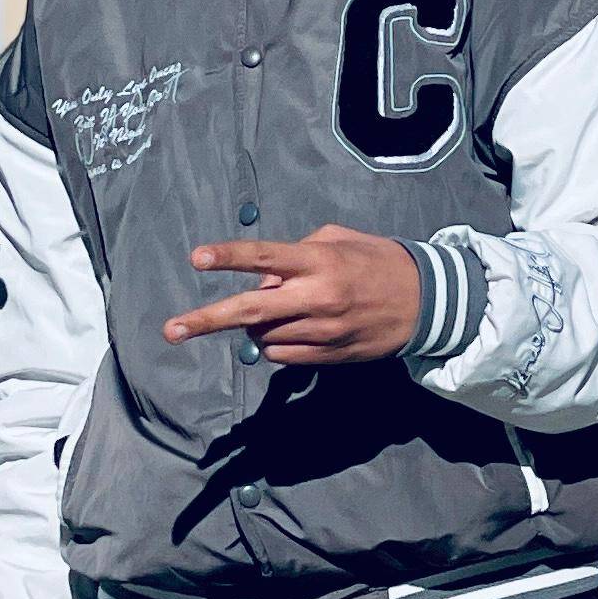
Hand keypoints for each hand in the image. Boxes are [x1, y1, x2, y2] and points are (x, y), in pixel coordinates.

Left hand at [162, 225, 424, 363]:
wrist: (426, 303)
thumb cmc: (378, 262)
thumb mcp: (340, 240)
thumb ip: (296, 253)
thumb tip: (263, 279)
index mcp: (319, 262)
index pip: (265, 258)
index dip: (229, 257)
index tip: (197, 259)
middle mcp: (317, 298)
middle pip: (250, 311)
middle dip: (206, 320)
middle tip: (171, 330)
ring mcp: (322, 332)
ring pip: (262, 336)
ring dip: (258, 325)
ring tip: (285, 310)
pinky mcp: (327, 357)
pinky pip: (280, 355)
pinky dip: (275, 343)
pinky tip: (296, 329)